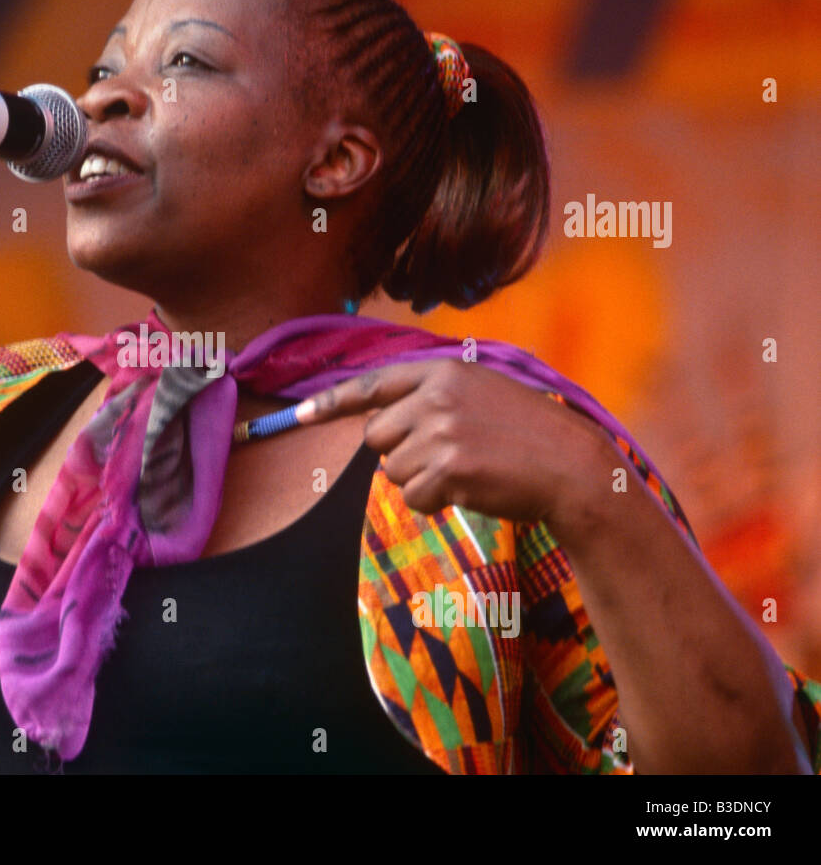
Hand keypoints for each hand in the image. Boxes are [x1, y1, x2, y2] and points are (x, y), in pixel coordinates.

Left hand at [296, 359, 614, 525]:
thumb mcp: (483, 393)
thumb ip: (434, 397)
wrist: (573, 468)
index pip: (375, 384)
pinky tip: (470, 491)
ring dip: (422, 481)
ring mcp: (441, 431)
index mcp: (444, 371)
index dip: (334, 401)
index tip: (301, 414)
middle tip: (446, 458)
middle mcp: (437, 395)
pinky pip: (413, 497)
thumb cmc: (529, 436)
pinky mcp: (448, 468)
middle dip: (401, 455)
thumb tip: (381, 428)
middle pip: (377, 437)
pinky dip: (435, 503)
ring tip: (467, 472)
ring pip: (392, 471)